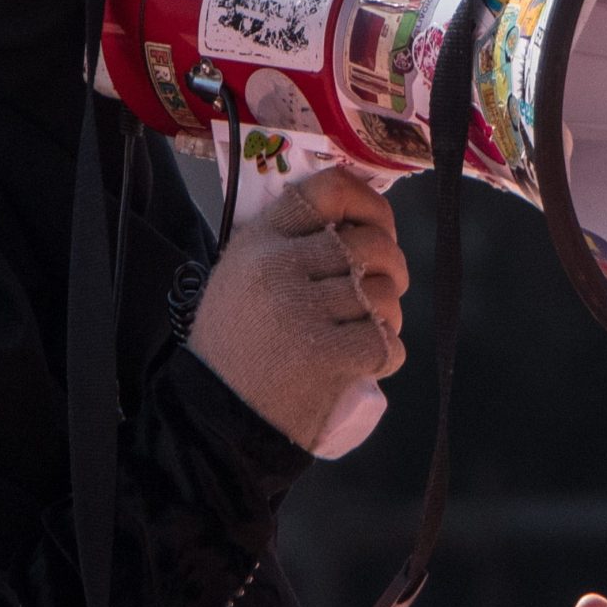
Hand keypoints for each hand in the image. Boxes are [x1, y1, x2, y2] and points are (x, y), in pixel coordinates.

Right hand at [187, 168, 408, 448]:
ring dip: (386, 318)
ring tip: (361, 333)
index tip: (378, 227)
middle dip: (391, 269)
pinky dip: (385, 355)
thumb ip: (291, 243)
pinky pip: (387, 341)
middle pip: (371, 243)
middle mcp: (279, 266)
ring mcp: (302, 311)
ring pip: (383, 295)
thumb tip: (360, 221)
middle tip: (381, 292)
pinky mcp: (326, 356)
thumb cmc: (239, 346)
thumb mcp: (243, 276)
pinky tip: (361, 364)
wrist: (216, 417)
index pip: (329, 190)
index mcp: (260, 239)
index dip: (370, 204)